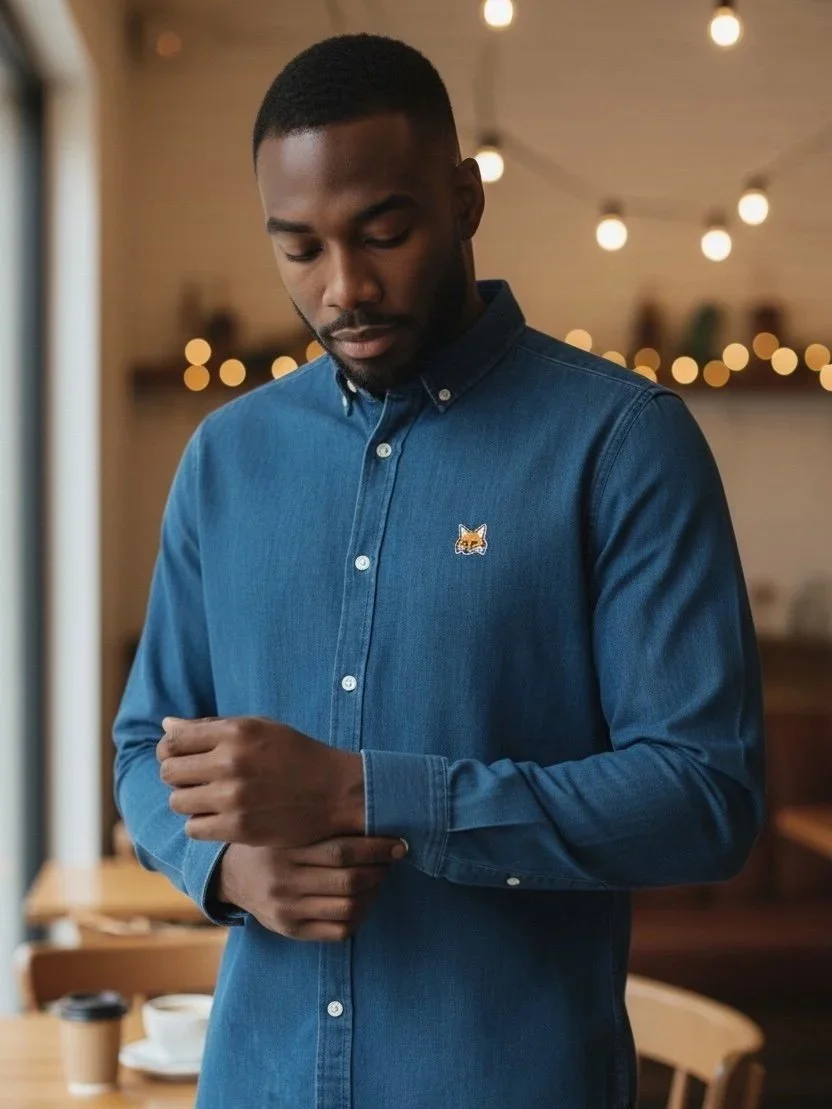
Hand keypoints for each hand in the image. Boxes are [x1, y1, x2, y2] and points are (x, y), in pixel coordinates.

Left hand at [156, 716, 364, 846]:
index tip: (182, 756)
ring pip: (177, 802)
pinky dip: (202, 824)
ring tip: (210, 798)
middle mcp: (230, 762)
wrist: (336, 792)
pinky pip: (193, 828)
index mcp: (235, 732)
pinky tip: (220, 816)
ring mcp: (233, 798)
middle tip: (198, 779)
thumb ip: (211, 726)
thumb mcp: (259, 728)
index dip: (170, 749)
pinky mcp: (238, 828)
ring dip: (189, 801)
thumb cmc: (296, 754)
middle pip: (169, 771)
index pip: (172, 740)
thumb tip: (166, 724)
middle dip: (178, 775)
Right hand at [215, 836, 406, 941]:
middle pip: (348, 880)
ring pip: (348, 908)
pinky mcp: (291, 930)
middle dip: (380, 869)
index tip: (399, 842)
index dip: (376, 847)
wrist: (233, 875)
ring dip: (375, 892)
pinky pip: (339, 930)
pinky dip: (361, 915)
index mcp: (285, 851)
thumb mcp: (288, 824)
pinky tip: (365, 899)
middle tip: (393, 857)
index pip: (341, 851)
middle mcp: (284, 883)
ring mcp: (287, 910)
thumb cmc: (273, 841)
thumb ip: (322, 821)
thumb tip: (372, 810)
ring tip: (381, 876)